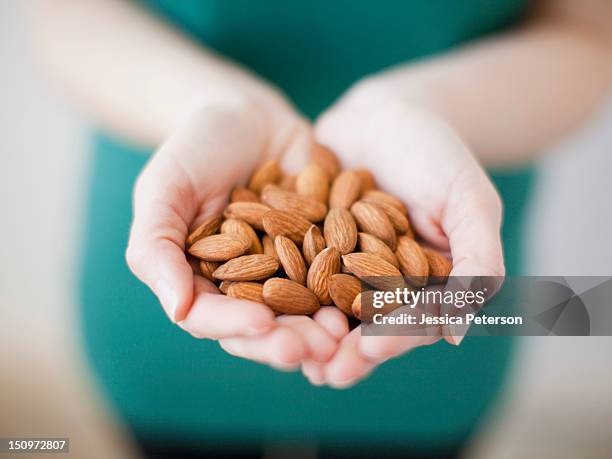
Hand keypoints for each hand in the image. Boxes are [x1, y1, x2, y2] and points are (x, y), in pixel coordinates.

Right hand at [126, 92, 343, 368]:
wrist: (249, 116)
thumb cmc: (195, 148)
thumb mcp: (165, 188)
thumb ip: (157, 246)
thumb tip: (176, 310)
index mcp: (202, 282)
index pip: (213, 318)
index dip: (235, 326)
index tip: (261, 324)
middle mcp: (248, 286)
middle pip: (266, 326)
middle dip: (289, 341)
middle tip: (316, 348)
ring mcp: (290, 271)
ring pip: (306, 311)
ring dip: (326, 327)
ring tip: (345, 334)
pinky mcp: (326, 251)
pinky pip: (342, 275)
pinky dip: (356, 290)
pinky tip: (374, 297)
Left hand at [301, 79, 504, 387]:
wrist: (386, 115)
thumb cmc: (439, 153)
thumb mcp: (467, 201)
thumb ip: (477, 260)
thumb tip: (458, 333)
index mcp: (426, 284)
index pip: (413, 323)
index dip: (394, 340)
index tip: (371, 351)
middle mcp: (383, 284)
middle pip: (366, 327)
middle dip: (346, 351)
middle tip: (324, 371)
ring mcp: (344, 268)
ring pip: (327, 309)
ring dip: (310, 333)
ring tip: (289, 353)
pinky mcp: (310, 248)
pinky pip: (294, 274)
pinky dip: (281, 291)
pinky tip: (262, 308)